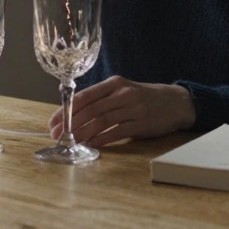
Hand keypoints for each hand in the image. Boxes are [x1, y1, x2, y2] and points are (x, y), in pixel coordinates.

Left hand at [49, 76, 195, 147]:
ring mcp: (133, 109)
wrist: (175, 102)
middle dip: (70, 124)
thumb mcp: (123, 90)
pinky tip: (90, 145)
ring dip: (83, 133)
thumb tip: (74, 114)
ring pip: (101, 122)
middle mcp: (123, 94)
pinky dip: (101, 140)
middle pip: (90, 109)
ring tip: (70, 142)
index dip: (66, 110)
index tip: (53, 122)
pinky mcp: (141, 124)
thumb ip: (102, 99)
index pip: (84, 96)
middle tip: (57, 135)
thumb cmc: (144, 97)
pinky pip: (116, 133)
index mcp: (115, 83)